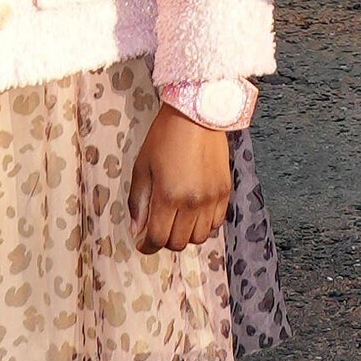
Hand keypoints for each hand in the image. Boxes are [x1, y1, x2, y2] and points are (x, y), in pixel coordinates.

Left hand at [130, 105, 235, 253]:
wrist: (197, 115)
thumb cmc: (164, 137)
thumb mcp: (142, 166)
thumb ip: (138, 200)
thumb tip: (136, 228)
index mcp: (168, 196)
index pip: (158, 238)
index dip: (147, 246)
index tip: (142, 244)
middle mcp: (192, 202)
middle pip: (179, 242)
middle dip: (165, 241)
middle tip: (157, 230)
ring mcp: (211, 199)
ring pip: (199, 237)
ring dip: (185, 235)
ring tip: (176, 222)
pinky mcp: (225, 192)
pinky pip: (216, 223)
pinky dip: (204, 226)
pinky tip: (194, 216)